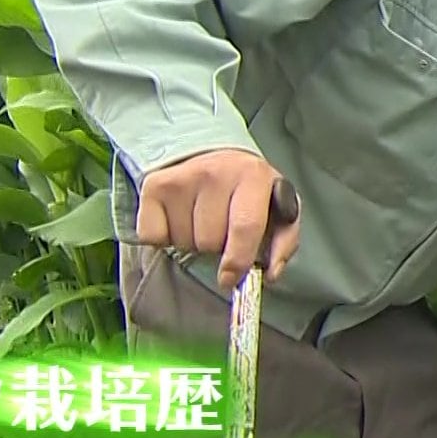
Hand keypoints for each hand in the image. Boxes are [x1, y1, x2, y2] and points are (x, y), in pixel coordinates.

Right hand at [136, 149, 301, 291]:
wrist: (215, 159)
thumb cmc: (249, 194)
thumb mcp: (278, 211)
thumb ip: (283, 243)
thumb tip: (270, 274)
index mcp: (254, 176)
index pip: (245, 226)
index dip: (238, 260)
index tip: (229, 278)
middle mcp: (216, 171)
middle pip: (210, 240)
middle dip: (216, 247)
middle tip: (221, 229)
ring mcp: (183, 177)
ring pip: (183, 241)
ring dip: (192, 242)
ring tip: (202, 220)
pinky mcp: (154, 185)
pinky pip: (153, 237)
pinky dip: (164, 239)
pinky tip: (179, 219)